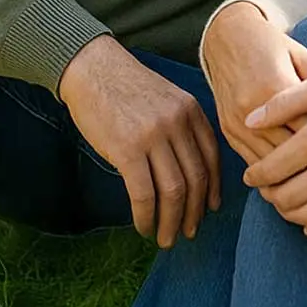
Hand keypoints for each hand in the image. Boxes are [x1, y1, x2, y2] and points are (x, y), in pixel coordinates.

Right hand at [58, 35, 219, 247]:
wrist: (92, 68)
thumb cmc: (126, 86)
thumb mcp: (166, 98)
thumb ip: (181, 126)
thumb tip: (189, 168)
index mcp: (190, 109)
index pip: (212, 156)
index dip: (214, 187)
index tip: (211, 208)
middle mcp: (178, 122)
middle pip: (196, 178)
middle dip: (195, 212)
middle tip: (189, 232)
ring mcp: (154, 136)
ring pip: (174, 191)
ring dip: (172, 221)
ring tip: (167, 238)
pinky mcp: (127, 150)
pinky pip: (144, 194)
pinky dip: (146, 217)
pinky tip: (143, 227)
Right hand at [201, 2, 306, 164]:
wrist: (227, 39)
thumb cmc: (270, 44)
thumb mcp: (299, 53)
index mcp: (274, 85)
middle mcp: (253, 108)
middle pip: (289, 148)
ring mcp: (238, 123)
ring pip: (270, 162)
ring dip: (293, 174)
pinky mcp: (228, 132)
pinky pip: (253, 162)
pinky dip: (272, 173)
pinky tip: (291, 179)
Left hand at [243, 57, 306, 237]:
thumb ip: (288, 99)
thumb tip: (250, 119)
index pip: (270, 170)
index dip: (254, 175)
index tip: (251, 174)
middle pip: (283, 198)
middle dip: (269, 195)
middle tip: (268, 187)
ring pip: (304, 218)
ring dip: (289, 212)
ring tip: (287, 199)